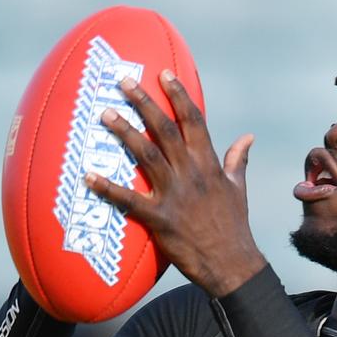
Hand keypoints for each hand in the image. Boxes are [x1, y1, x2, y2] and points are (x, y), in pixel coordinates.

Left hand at [84, 70, 265, 296]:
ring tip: (105, 114)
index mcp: (210, 165)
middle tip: (123, 81)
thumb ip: (238, 160)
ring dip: (125, 133)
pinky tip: (88, 175)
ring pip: (146, 155)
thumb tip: (247, 137)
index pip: (194, 122)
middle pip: (164, 130)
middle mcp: (191, 174)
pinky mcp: (160, 218)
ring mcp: (175, 195)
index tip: (164, 74)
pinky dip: (107, 188)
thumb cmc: (234, 225)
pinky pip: (129, 200)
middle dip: (143, 103)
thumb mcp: (238, 188)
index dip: (178, 95)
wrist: (232, 262)